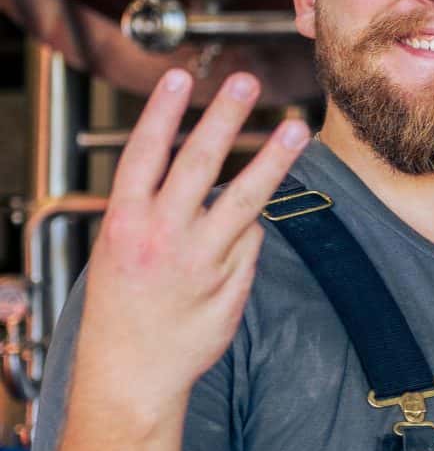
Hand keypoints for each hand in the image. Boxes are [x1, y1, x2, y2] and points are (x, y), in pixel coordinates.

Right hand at [74, 72, 308, 415]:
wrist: (131, 372)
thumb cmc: (124, 307)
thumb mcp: (120, 250)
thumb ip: (157, 213)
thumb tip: (208, 184)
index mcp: (124, 222)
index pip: (143, 155)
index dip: (161, 114)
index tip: (178, 78)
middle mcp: (161, 235)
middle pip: (198, 164)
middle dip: (224, 119)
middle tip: (247, 83)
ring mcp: (199, 258)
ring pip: (244, 198)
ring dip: (273, 159)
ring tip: (297, 127)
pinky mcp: (230, 281)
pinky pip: (250, 241)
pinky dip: (246, 237)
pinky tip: (227, 254)